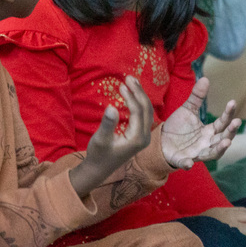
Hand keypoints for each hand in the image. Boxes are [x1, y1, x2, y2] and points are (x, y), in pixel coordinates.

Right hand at [69, 76, 153, 196]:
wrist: (99, 169)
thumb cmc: (98, 154)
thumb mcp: (101, 139)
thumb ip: (108, 124)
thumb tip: (111, 106)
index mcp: (137, 138)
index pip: (138, 111)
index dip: (130, 96)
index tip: (121, 84)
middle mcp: (144, 137)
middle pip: (146, 109)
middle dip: (138, 92)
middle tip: (129, 77)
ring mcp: (143, 137)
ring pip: (147, 111)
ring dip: (140, 95)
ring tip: (131, 82)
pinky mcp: (140, 136)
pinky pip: (143, 115)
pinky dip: (138, 102)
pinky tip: (131, 94)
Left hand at [160, 77, 239, 168]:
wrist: (162, 141)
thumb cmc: (179, 127)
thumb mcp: (188, 109)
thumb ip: (197, 97)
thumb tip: (205, 78)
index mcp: (209, 131)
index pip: (222, 123)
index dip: (228, 113)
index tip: (233, 102)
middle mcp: (206, 143)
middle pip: (222, 139)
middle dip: (230, 132)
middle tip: (236, 122)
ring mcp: (196, 153)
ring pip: (212, 154)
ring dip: (219, 149)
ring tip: (226, 142)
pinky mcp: (182, 160)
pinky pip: (186, 163)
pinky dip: (187, 164)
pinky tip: (189, 163)